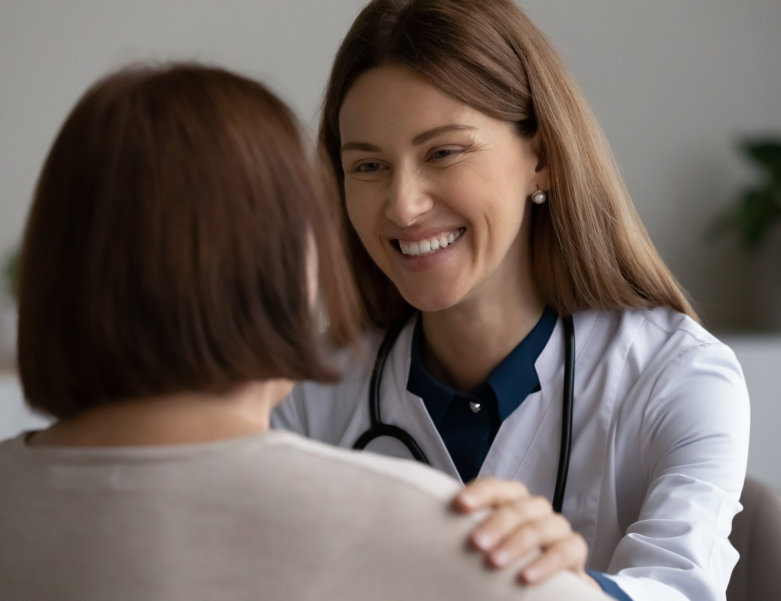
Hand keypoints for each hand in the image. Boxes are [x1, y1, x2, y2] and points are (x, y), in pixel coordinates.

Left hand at [452, 478, 597, 587]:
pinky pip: (564, 550)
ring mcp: (556, 526)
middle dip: (495, 524)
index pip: (496, 487)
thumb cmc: (507, 553)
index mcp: (512, 499)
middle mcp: (535, 508)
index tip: (460, 504)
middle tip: (476, 543)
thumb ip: (470, 530)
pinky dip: (545, 563)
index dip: (479, 493)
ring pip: (539, 527)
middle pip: (517, 508)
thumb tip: (431, 530)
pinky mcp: (574, 548)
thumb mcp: (488, 541)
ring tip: (495, 562)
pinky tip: (527, 576)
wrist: (547, 580)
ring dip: (516, 544)